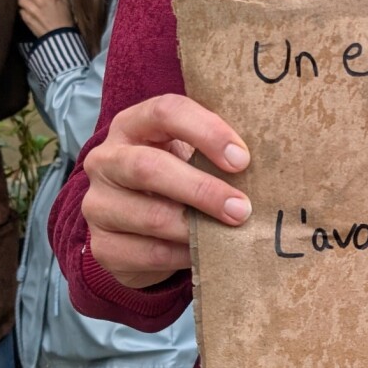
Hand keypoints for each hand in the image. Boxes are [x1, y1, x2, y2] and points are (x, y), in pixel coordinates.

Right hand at [82, 94, 250, 288]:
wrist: (135, 227)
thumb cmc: (175, 179)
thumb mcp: (189, 155)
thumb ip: (214, 153)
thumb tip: (269, 167)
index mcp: (132, 125)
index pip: (165, 112)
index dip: (206, 131)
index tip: (242, 159)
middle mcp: (106, 160)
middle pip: (149, 168)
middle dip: (202, 190)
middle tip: (242, 208)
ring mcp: (98, 205)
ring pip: (150, 217)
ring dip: (197, 228)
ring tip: (230, 234)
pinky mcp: (103, 246)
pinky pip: (150, 253)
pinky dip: (184, 254)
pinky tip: (205, 253)